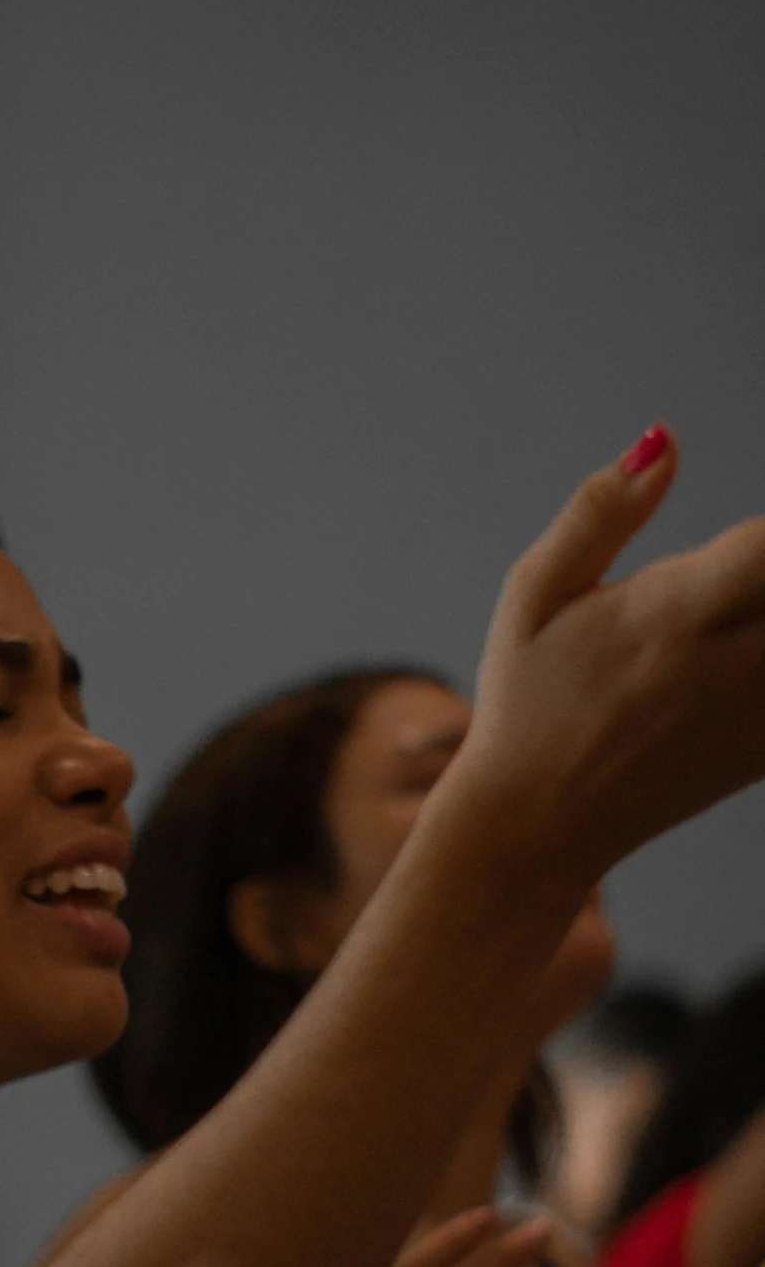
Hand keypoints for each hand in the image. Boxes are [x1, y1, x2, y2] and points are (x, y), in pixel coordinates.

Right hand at [464, 425, 764, 878]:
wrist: (537, 826)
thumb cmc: (525, 703)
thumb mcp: (534, 596)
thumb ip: (600, 513)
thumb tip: (663, 440)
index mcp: (666, 618)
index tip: (755, 534)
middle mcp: (725, 668)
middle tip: (747, 569)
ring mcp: (756, 716)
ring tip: (743, 608)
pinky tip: (745, 647)